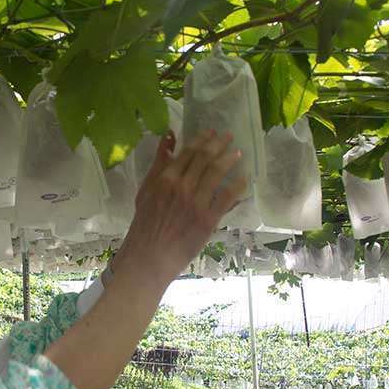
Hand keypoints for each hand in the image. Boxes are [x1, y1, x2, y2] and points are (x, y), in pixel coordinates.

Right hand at [113, 129, 245, 285]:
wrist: (149, 257)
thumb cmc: (144, 225)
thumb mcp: (146, 191)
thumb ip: (158, 164)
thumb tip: (169, 137)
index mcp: (165, 179)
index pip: (188, 153)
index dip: (202, 140)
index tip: (211, 132)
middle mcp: (182, 187)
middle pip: (204, 159)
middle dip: (218, 144)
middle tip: (228, 136)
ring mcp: (196, 202)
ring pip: (216, 174)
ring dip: (229, 160)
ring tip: (237, 153)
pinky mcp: (207, 219)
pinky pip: (226, 198)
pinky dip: (236, 186)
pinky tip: (243, 179)